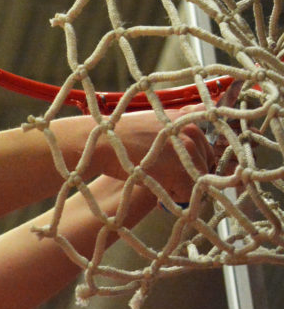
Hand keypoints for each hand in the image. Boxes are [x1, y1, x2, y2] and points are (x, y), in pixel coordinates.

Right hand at [92, 107, 214, 203]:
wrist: (102, 142)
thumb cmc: (122, 135)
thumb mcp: (153, 121)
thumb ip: (176, 125)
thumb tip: (204, 110)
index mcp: (187, 120)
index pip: (204, 150)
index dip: (188, 164)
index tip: (171, 169)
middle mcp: (192, 133)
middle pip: (204, 166)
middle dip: (187, 176)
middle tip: (162, 178)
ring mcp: (188, 152)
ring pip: (198, 181)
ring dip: (180, 187)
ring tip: (157, 183)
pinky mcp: (180, 172)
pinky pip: (188, 194)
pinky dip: (174, 198)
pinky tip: (156, 191)